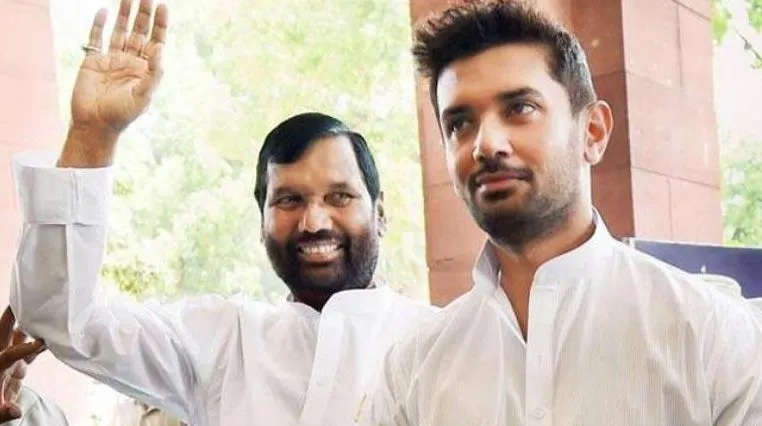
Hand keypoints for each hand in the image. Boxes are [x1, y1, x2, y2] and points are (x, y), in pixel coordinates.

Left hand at [0, 307, 45, 421]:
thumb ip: (3, 411)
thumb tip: (16, 411)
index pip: (10, 354)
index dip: (25, 348)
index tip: (41, 343)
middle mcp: (2, 356)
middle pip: (4, 330)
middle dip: (13, 315)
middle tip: (27, 299)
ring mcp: (10, 359)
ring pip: (21, 336)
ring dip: (33, 326)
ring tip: (49, 313)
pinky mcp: (19, 366)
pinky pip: (32, 349)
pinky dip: (43, 342)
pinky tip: (55, 336)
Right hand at [59, 0, 168, 167]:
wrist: (94, 125)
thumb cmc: (122, 115)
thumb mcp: (143, 96)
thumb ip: (154, 74)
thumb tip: (162, 49)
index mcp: (146, 69)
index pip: (156, 41)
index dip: (160, 24)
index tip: (162, 6)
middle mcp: (130, 61)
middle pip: (139, 31)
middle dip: (143, 14)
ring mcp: (112, 59)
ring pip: (120, 31)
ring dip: (124, 14)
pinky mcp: (93, 60)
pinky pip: (96, 38)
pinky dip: (99, 24)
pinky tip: (104, 11)